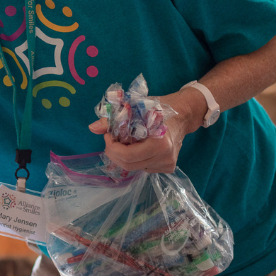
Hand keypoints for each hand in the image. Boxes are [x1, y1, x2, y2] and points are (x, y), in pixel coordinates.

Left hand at [88, 90, 202, 172]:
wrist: (183, 114)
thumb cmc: (159, 108)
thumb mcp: (136, 108)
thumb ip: (113, 119)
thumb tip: (92, 128)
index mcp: (160, 143)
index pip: (127, 155)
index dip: (112, 147)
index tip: (108, 135)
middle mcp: (165, 157)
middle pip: (129, 164)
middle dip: (114, 153)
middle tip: (111, 139)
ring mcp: (168, 164)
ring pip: (135, 167)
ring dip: (124, 155)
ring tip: (125, 141)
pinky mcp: (168, 167)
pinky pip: (143, 166)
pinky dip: (135, 158)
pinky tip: (138, 146)